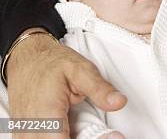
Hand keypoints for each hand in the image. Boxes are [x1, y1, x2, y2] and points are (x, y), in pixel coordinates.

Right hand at [7, 31, 126, 138]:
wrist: (27, 59)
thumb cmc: (51, 63)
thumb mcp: (80, 69)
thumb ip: (99, 89)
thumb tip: (119, 102)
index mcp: (46, 115)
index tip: (112, 137)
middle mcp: (31, 131)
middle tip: (102, 132)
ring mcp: (24, 135)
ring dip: (68, 138)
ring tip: (79, 125)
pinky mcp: (23, 136)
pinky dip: (59, 136)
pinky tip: (68, 129)